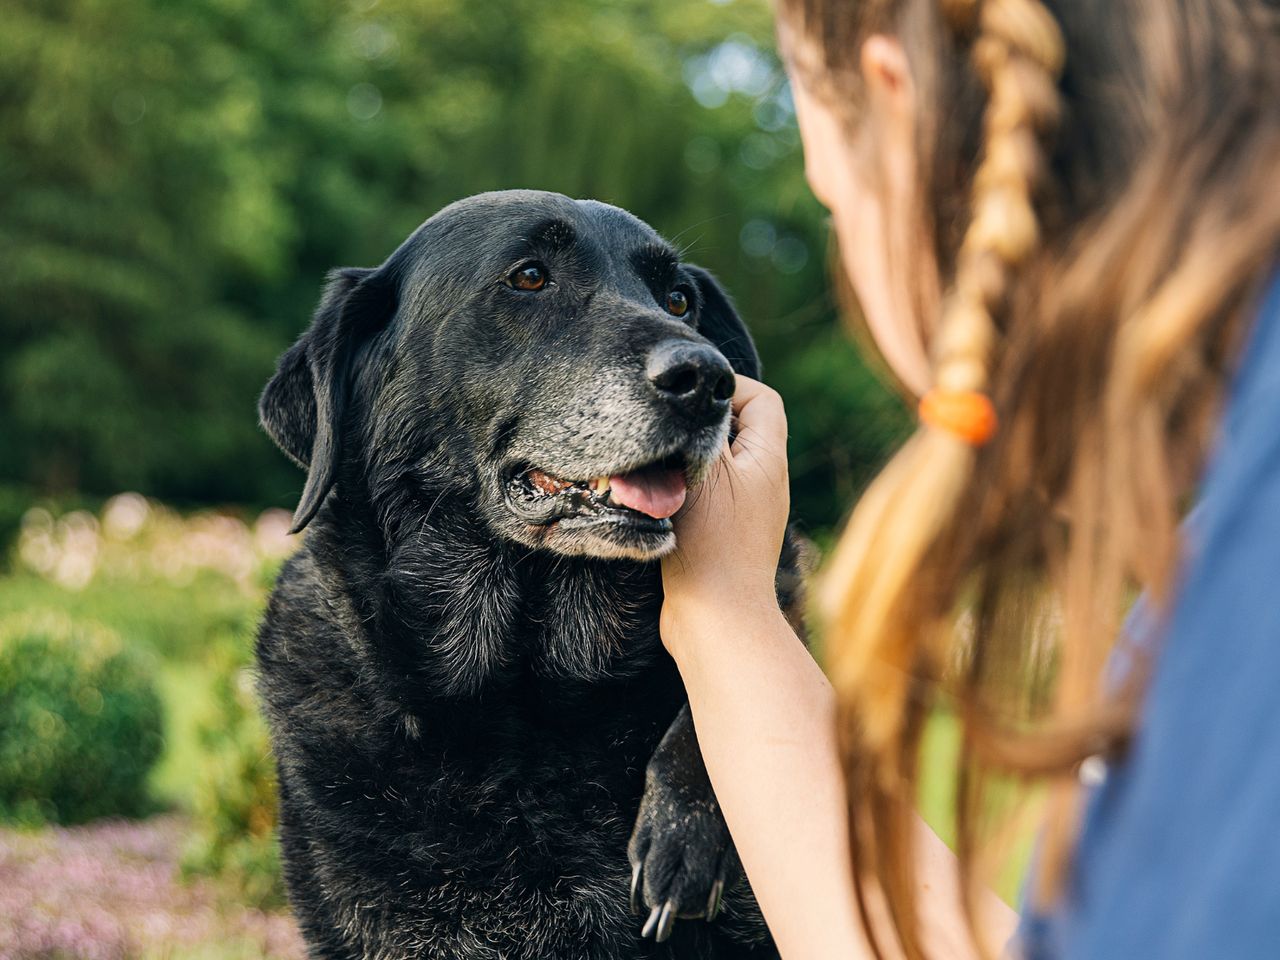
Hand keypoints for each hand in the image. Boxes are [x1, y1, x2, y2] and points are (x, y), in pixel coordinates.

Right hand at [661, 375, 789, 650]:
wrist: (716, 620)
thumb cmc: (712, 543)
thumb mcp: (706, 470)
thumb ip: (703, 426)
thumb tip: (696, 395)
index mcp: (768, 459)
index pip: (762, 399)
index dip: (728, 387)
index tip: (689, 398)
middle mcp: (764, 482)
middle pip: (737, 429)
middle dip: (699, 424)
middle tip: (666, 428)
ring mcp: (746, 511)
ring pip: (716, 464)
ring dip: (685, 459)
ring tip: (656, 466)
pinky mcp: (724, 537)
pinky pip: (705, 496)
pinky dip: (681, 490)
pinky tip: (655, 499)